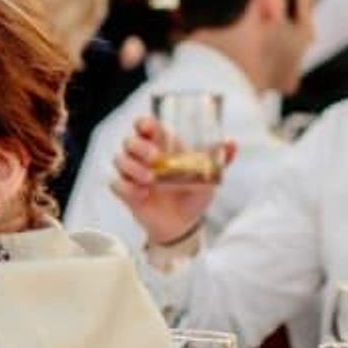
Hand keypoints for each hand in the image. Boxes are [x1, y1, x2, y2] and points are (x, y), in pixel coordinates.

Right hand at [107, 115, 233, 245]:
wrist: (183, 224)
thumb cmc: (193, 193)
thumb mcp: (209, 176)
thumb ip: (218, 159)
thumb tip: (230, 143)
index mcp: (161, 145)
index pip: (145, 126)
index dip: (143, 123)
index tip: (148, 128)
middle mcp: (143, 157)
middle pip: (129, 141)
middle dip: (139, 147)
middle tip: (155, 159)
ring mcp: (132, 174)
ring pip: (119, 160)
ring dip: (133, 168)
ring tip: (150, 180)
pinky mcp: (126, 192)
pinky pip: (116, 184)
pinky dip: (127, 187)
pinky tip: (142, 194)